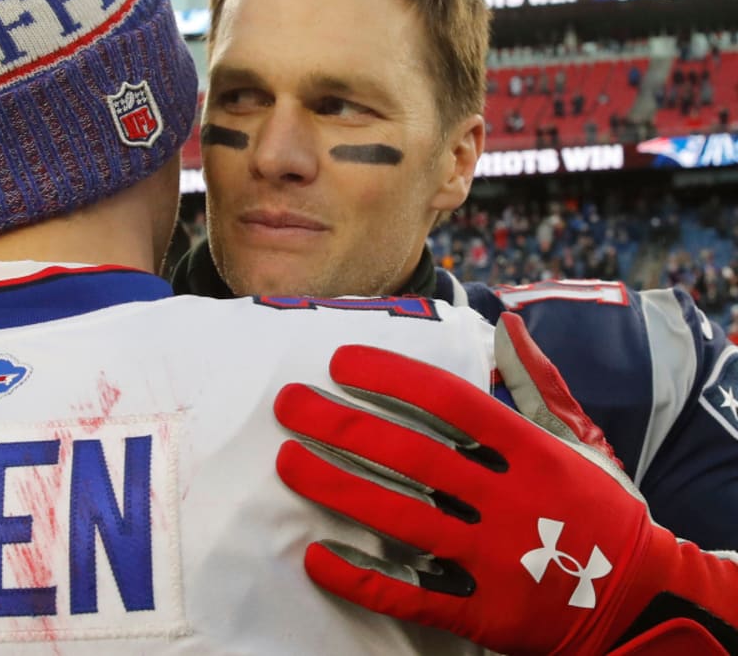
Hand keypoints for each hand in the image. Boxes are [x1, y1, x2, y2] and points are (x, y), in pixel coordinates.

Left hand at [273, 313, 737, 654]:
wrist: (646, 601)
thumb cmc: (602, 505)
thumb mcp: (578, 438)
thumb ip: (537, 382)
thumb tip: (504, 323)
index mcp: (533, 452)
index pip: (450, 402)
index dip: (391, 378)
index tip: (340, 362)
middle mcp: (513, 501)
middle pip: (414, 457)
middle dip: (344, 427)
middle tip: (290, 405)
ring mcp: (498, 560)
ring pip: (403, 520)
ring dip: (338, 489)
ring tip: (289, 462)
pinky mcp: (486, 611)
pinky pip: (412, 595)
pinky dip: (361, 577)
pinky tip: (315, 555)